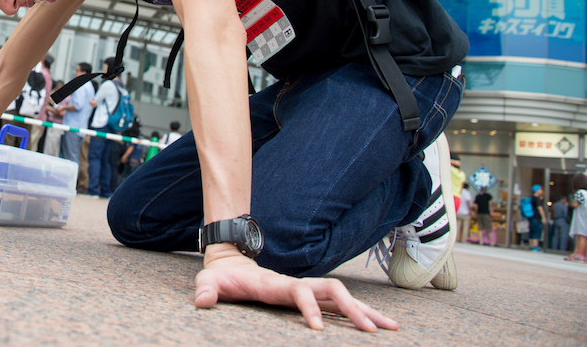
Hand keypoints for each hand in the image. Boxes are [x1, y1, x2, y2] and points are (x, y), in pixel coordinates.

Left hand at [195, 248, 397, 331]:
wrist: (230, 263)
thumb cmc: (220, 277)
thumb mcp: (209, 283)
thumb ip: (206, 291)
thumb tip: (201, 301)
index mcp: (276, 285)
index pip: (300, 292)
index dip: (309, 307)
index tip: (317, 329)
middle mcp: (296, 285)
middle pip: (333, 292)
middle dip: (353, 310)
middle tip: (374, 331)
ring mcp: (305, 290)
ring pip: (342, 297)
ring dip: (366, 311)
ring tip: (392, 329)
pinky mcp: (309, 297)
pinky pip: (338, 306)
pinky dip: (359, 314)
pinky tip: (377, 326)